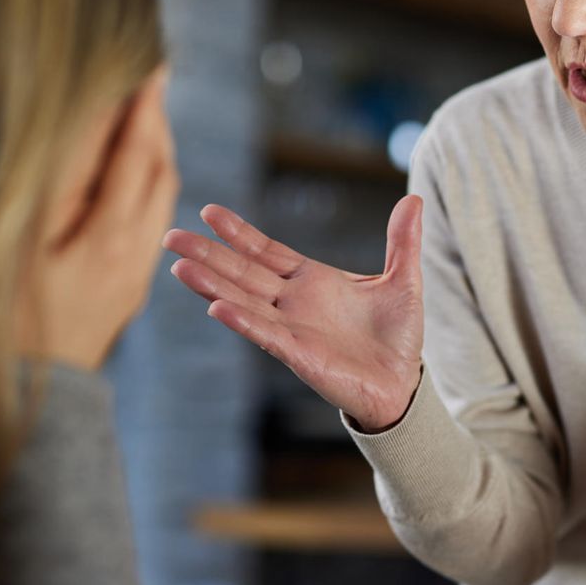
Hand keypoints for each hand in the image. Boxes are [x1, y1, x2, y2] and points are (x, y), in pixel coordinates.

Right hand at [18, 69, 178, 369]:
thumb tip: (82, 125)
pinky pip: (151, 221)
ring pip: (161, 197)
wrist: (28, 401)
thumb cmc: (7, 319)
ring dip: (154, 150)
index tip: (149, 63)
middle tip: (149, 77)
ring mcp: (136, 273)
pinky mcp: (128, 288)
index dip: (140, 105)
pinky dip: (147, 183)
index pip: (133, 153)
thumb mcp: (21, 244)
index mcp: (108, 237)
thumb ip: (56, 183)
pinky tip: (130, 172)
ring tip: (142, 113)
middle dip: (154, 121)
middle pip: (158, 170)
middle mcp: (135, 253)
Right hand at [163, 196, 423, 430]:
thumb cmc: (398, 337)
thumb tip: (415, 199)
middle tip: (170, 236)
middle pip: (242, 272)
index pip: (266, 251)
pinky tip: (218, 307)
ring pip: (244, 300)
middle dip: (207, 254)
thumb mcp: (404, 280)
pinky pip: (265, 334)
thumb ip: (402, 241)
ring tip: (180, 266)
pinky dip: (242, 320)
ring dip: (212, 285)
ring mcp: (292, 328)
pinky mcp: (298, 354)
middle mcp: (293, 303)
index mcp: (311, 280)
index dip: (238, 233)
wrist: (403, 385)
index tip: (210, 212)